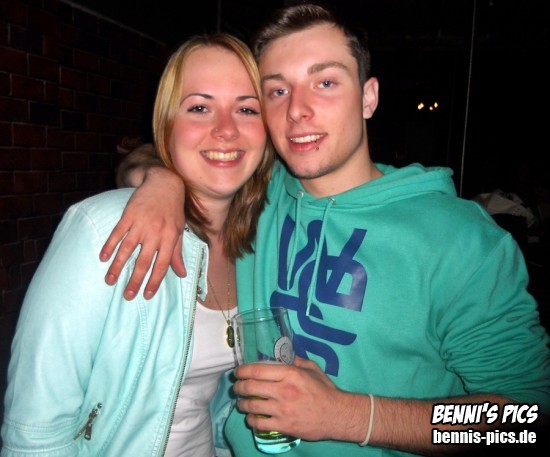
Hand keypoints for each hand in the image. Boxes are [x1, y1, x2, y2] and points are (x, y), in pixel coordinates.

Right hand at [100, 167, 185, 299]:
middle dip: (135, 280)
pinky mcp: (128, 215)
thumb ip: (178, 253)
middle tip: (127, 296)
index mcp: (170, 238)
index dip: (154, 281)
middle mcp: (156, 232)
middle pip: (144, 261)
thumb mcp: (179, 231)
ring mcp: (141, 223)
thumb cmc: (173, 210)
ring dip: (118, 267)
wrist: (164, 183)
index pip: (162, 265)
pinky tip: (103, 258)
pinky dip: (109, 246)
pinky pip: (117, 233)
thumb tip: (182, 274)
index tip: (146, 295)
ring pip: (127, 249)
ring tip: (110, 281)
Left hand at [233, 356, 362, 441]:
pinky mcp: (284, 426)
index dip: (243, 371)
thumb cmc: (325, 390)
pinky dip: (251, 420)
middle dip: (239, 387)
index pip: (258, 370)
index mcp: (290, 374)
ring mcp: (283, 410)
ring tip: (241, 403)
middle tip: (236, 387)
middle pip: (251, 387)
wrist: (337, 415)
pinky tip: (251, 417)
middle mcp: (284, 390)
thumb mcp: (312, 369)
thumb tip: (283, 355)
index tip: (237, 372)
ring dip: (242, 404)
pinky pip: (259, 423)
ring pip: (252, 406)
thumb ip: (296, 360)